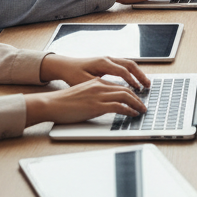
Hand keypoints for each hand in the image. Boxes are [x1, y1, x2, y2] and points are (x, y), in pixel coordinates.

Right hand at [24, 77, 148, 126]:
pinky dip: (129, 110)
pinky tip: (132, 114)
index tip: (138, 97)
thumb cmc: (64, 102)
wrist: (52, 104)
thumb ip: (95, 95)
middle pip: (126, 88)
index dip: (131, 91)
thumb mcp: (82, 94)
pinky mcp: (97, 106)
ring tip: (142, 110)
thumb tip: (105, 103)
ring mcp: (99, 95)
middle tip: (144, 104)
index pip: (119, 85)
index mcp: (96, 82)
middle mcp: (100, 86)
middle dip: (138, 97)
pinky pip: (118, 106)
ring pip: (125, 95)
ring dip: (137, 103)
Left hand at [39, 52, 150, 89]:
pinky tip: (133, 81)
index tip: (139, 90)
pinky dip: (131, 72)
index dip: (132, 81)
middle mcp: (108, 59)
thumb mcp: (84, 82)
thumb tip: (114, 92)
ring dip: (137, 73)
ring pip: (128, 64)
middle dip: (140, 75)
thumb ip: (100, 86)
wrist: (65, 66)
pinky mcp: (107, 62)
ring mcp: (108, 59)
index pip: (123, 71)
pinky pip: (123, 66)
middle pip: (130, 64)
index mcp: (103, 63)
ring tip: (144, 84)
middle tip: (148, 86)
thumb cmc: (72, 74)